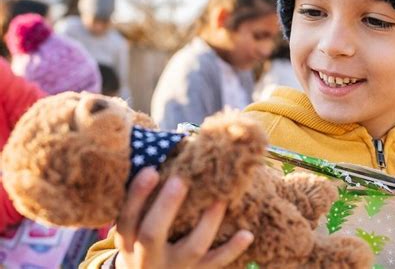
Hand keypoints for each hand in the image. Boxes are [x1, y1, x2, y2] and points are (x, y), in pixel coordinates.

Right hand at [114, 167, 253, 268]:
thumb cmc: (141, 243)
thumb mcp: (133, 229)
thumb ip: (141, 203)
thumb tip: (159, 156)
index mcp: (128, 241)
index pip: (127, 218)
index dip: (137, 195)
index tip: (151, 170)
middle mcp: (147, 257)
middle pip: (152, 233)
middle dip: (166, 206)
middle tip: (180, 180)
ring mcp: (173, 267)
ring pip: (191, 248)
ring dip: (207, 222)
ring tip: (220, 199)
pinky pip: (215, 263)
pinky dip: (232, 249)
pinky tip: (247, 233)